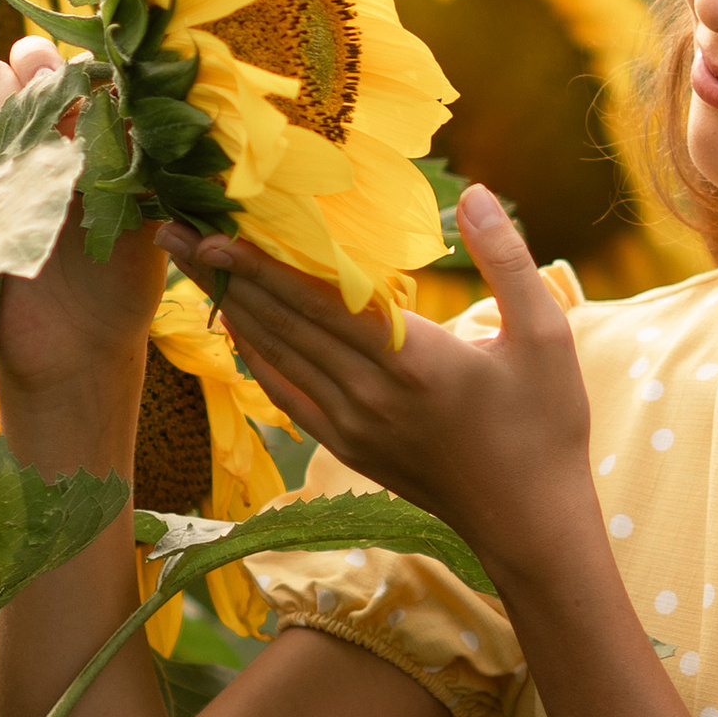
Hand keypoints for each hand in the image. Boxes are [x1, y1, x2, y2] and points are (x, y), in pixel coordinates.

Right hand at [0, 33, 164, 412]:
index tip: (50, 84)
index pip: (39, 64)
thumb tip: (121, 89)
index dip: (38, 63)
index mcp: (67, 130)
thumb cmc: (120, 277)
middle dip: (2, 93)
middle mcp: (19, 142)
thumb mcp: (140, 209)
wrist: (78, 349)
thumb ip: (131, 150)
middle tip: (27, 141)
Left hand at [166, 187, 595, 582]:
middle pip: (281, 322)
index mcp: (415, 359)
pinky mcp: (348, 446)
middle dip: (223, 273)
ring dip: (229, 307)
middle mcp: (370, 392)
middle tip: (170, 230)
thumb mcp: (547, 336)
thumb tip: (477, 192)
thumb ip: (509, 260)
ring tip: (188, 266)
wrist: (527, 523)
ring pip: (276, 355)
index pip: (321, 302)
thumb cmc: (546, 427)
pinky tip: (235, 327)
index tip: (214, 230)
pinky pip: (287, 394)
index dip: (262, 264)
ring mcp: (353, 424)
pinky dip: (255, 357)